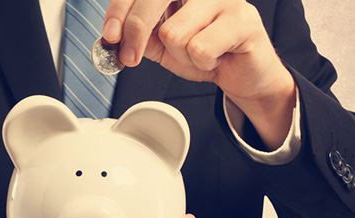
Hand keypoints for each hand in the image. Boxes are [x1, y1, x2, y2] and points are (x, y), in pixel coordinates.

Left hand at [103, 0, 295, 149]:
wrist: (244, 74)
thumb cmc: (207, 52)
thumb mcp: (163, 45)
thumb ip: (140, 36)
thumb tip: (113, 38)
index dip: (120, 10)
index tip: (110, 35)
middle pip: (153, 1)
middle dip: (136, 32)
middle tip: (130, 57)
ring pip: (174, 32)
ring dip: (181, 55)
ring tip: (199, 53)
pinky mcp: (244, 19)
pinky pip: (200, 48)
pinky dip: (202, 63)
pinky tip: (216, 57)